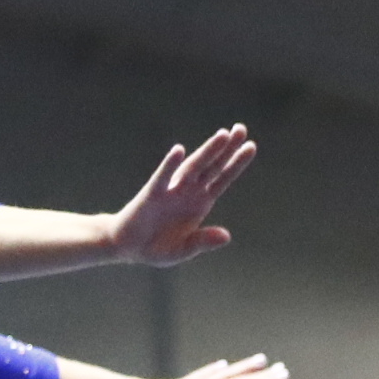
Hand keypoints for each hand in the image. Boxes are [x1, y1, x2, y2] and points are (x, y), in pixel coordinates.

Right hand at [106, 128, 254, 267]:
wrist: (127, 248)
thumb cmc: (157, 247)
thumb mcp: (183, 250)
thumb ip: (203, 241)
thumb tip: (226, 237)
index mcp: (200, 202)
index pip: (223, 178)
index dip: (236, 163)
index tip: (251, 146)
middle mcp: (188, 191)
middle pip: (212, 167)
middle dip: (226, 149)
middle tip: (241, 128)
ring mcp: (171, 191)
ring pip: (192, 167)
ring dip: (207, 151)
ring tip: (222, 135)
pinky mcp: (151, 195)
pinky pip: (162, 178)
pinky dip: (170, 165)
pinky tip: (179, 152)